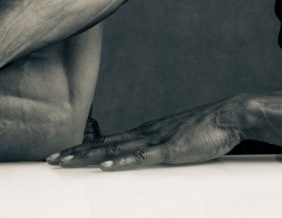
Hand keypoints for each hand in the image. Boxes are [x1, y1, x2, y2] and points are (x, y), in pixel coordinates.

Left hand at [48, 98, 242, 170]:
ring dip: (88, 157)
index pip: (107, 142)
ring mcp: (156, 140)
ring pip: (114, 150)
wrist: (230, 115)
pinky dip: (122, 161)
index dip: (83, 148)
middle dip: (75, 152)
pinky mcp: (171, 149)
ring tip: (66, 161)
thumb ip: (161, 150)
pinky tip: (106, 166)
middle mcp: (145, 133)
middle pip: (103, 145)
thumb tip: (147, 159)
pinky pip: (142, 157)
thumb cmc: (207, 129)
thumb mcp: (177, 141)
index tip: (63, 153)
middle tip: (52, 159)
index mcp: (145, 132)